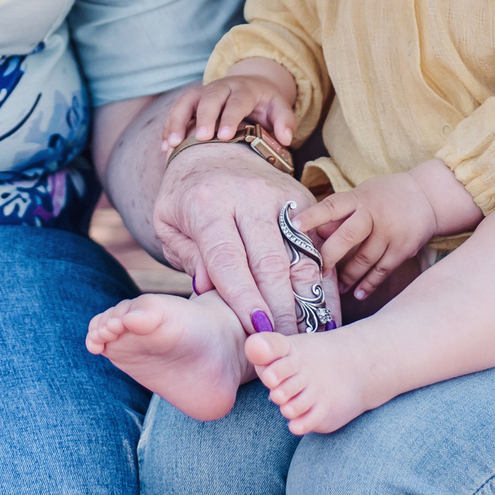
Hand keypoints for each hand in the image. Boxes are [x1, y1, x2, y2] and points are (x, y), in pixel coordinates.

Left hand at [151, 142, 316, 335]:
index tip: (256, 331)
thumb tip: (207, 289)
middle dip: (280, 309)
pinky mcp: (303, 200)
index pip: (228, 259)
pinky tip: (326, 309)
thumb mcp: (168, 225)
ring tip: (310, 334)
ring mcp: (280, 196)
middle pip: (270, 261)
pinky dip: (323, 281)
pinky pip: (317, 246)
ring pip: (301, 255)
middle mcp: (248, 197)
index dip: (243, 299)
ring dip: (308, 299)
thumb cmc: (186, 198)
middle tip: (285, 344)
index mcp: (208, 204)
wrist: (215, 150)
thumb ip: (188, 258)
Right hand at [161, 62, 298, 151]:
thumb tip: (286, 139)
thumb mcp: (280, 107)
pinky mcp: (192, 100)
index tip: (224, 136)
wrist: (252, 83)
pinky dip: (169, 126)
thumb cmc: (266, 103)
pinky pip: (177, 110)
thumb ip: (285, 121)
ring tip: (172, 144)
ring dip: (177, 121)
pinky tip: (165, 147)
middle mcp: (222, 88)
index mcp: (245, 89)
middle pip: (209, 98)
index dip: (229, 117)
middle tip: (200, 139)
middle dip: (203, 117)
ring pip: (186, 101)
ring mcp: (204, 92)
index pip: (237, 101)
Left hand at [295, 169, 439, 301]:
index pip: (331, 207)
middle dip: (328, 257)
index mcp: (358, 199)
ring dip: (348, 276)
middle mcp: (374, 215)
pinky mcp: (403, 249)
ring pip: (364, 260)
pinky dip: (369, 284)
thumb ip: (340, 214)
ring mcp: (390, 233)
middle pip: (347, 238)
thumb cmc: (385, 196)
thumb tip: (313, 232)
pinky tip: (358, 293)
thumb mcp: (362, 195)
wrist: (427, 196)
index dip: (311, 217)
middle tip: (315, 272)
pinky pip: (382, 270)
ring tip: (337, 287)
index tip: (293, 227)